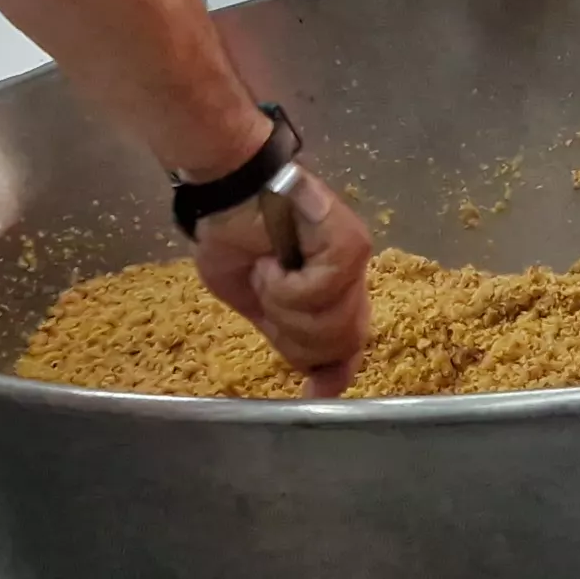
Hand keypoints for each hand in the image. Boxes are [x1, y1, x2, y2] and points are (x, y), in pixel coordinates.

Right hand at [191, 168, 374, 396]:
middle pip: (341, 344)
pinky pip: (321, 293)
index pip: (349, 345)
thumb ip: (289, 338)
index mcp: (333, 293)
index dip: (333, 373)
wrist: (225, 187)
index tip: (314, 392)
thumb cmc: (234, 236)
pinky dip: (286, 286)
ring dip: (285, 307)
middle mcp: (352, 278)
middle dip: (295, 334)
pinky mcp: (349, 243)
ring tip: (267, 271)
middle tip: (266, 295)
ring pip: (332, 323)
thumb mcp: (258, 303)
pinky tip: (272, 261)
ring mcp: (354, 260)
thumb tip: (322, 389)